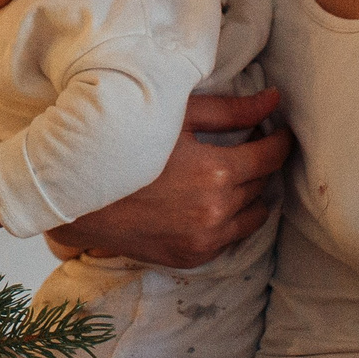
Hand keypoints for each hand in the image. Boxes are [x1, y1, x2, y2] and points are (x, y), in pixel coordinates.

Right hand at [43, 88, 288, 267]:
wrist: (79, 194)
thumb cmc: (126, 143)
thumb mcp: (176, 117)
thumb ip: (231, 110)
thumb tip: (274, 100)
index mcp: (217, 172)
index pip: (271, 156)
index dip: (279, 140)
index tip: (277, 131)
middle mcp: (217, 211)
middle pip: (262, 185)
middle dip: (260, 163)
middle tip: (249, 146)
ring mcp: (205, 240)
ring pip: (252, 216)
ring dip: (250, 194)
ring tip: (232, 175)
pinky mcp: (191, 257)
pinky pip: (230, 238)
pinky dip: (229, 220)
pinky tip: (210, 201)